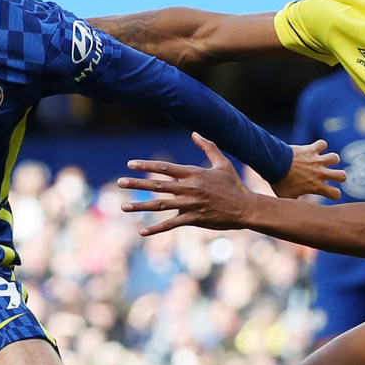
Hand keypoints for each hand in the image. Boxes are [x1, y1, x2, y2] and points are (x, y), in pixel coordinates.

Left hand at [115, 133, 258, 236]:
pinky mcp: (193, 219)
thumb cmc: (233, 184)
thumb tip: (195, 132)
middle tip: (119, 182)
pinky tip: (142, 232)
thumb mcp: (222, 163)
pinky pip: (171, 224)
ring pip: (159, 206)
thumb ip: (208, 147)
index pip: (165, 168)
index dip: (146, 166)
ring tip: (123, 207)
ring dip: (140, 206)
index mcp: (193, 174)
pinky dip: (156, 229)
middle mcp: (189, 188)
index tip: (130, 164)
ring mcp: (190, 205)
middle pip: (157, 185)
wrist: (245, 207)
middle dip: (136, 184)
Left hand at [272, 140, 346, 200]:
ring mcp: (317, 161)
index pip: (336, 194)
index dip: (333, 193)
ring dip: (331, 159)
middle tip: (330, 175)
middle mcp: (320, 174)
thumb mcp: (287, 197)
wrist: (274, 164)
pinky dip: (320, 146)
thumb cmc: (279, 182)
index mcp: (316, 187)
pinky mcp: (312, 149)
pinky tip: (315, 149)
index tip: (327, 191)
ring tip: (323, 161)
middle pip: (342, 176)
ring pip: (335, 158)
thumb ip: (294, 203)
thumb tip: (293, 209)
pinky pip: (322, 144)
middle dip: (339, 176)